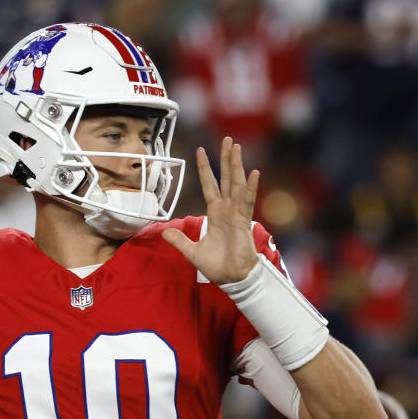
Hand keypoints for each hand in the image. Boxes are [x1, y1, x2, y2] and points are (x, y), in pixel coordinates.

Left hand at [161, 137, 259, 283]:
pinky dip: (250, 187)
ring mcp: (236, 214)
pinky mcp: (244, 222)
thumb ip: (179, 240)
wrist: (231, 278)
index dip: (205, 169)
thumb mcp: (191, 251)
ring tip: (236, 147)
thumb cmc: (216, 266)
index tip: (200, 151)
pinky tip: (253, 172)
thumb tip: (164, 232)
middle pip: (226, 178)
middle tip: (228, 140)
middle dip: (226, 159)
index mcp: (215, 213)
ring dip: (236, 165)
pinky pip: (247, 201)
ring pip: (236, 184)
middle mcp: (227, 209)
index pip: (209, 185)